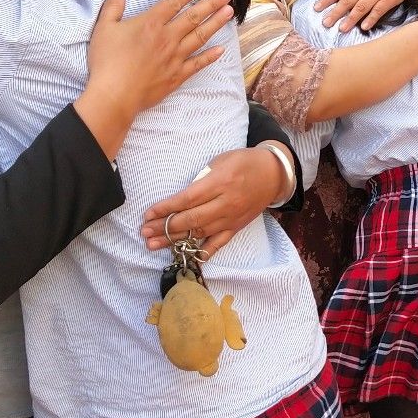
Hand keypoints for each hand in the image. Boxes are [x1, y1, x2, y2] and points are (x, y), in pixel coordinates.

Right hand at [74, 0, 232, 156]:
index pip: (174, 3)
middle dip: (211, 4)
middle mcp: (167, 38)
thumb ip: (112, 6)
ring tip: (229, 13)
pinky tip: (221, 50)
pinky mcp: (177, 76)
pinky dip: (210, 56)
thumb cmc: (106, 62)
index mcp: (150, 23)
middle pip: (193, 17)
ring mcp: (175, 57)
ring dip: (215, 24)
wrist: (114, 95)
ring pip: (200, 37)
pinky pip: (198, 64)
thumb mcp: (103, 28)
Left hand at [140, 147, 285, 254]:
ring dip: (175, 240)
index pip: (187, 199)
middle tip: (145, 232)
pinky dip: (203, 251)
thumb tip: (181, 199)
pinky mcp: (237, 227)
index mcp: (220, 182)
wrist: (273, 174)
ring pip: (200, 233)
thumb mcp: (220, 161)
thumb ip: (201, 180)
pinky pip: (218, 243)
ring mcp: (232, 218)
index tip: (148, 214)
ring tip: (154, 244)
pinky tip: (187, 256)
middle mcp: (226, 203)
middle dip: (165, 227)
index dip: (166, 208)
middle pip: (191, 219)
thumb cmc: (243, 162)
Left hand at [313, 0, 407, 31]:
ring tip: (342, 29)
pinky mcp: (387, 1)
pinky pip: (378, 11)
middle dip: (336, 12)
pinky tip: (364, 27)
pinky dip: (371, 19)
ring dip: (351, 18)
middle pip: (347, 1)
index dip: (327, 0)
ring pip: (361, 7)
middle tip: (326, 23)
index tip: (316, 9)